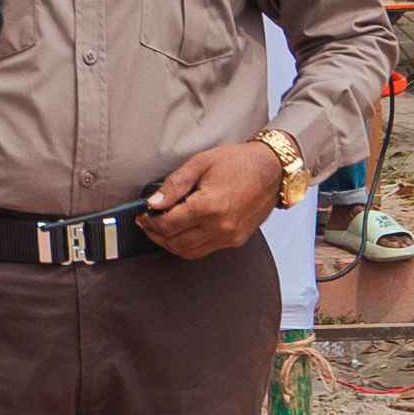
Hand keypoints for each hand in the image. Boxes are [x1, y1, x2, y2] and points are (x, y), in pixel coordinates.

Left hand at [145, 137, 293, 257]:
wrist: (272, 169)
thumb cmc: (238, 162)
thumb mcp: (200, 163)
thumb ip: (174, 185)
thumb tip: (154, 202)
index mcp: (209, 206)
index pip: (169, 224)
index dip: (150, 222)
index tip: (142, 215)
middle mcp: (220, 226)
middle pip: (176, 242)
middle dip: (156, 235)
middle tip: (147, 223)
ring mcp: (230, 236)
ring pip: (189, 252)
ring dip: (171, 244)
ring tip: (161, 229)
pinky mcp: (236, 240)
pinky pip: (205, 250)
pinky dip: (189, 245)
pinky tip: (182, 232)